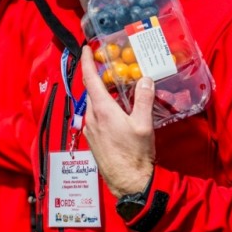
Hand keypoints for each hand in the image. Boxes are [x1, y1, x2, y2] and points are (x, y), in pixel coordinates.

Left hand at [79, 45, 154, 198]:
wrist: (128, 183)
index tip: (86, 48)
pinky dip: (104, 110)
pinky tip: (119, 114)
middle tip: (113, 69)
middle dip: (100, 79)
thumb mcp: (144, 125)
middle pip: (93, 92)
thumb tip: (145, 79)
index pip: (90, 80)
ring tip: (119, 91)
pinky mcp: (93, 140)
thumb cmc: (135, 154)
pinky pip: (96, 118)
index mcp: (102, 110)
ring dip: (104, 96)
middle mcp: (92, 118)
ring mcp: (90, 130)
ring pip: (95, 105)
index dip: (87, 62)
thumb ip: (144, 99)